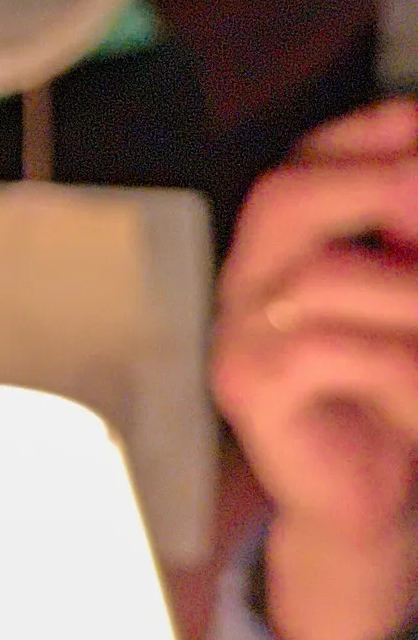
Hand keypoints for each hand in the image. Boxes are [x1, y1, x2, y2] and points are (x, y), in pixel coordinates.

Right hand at [213, 98, 417, 639]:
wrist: (363, 505)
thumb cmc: (393, 394)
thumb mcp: (407, 303)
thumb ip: (406, 245)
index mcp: (284, 240)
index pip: (308, 157)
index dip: (374, 134)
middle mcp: (249, 272)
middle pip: (285, 195)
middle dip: (378, 186)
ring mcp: (239, 329)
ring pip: (318, 277)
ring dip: (408, 292)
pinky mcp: (248, 387)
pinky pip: (326, 354)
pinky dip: (397, 370)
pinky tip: (417, 402)